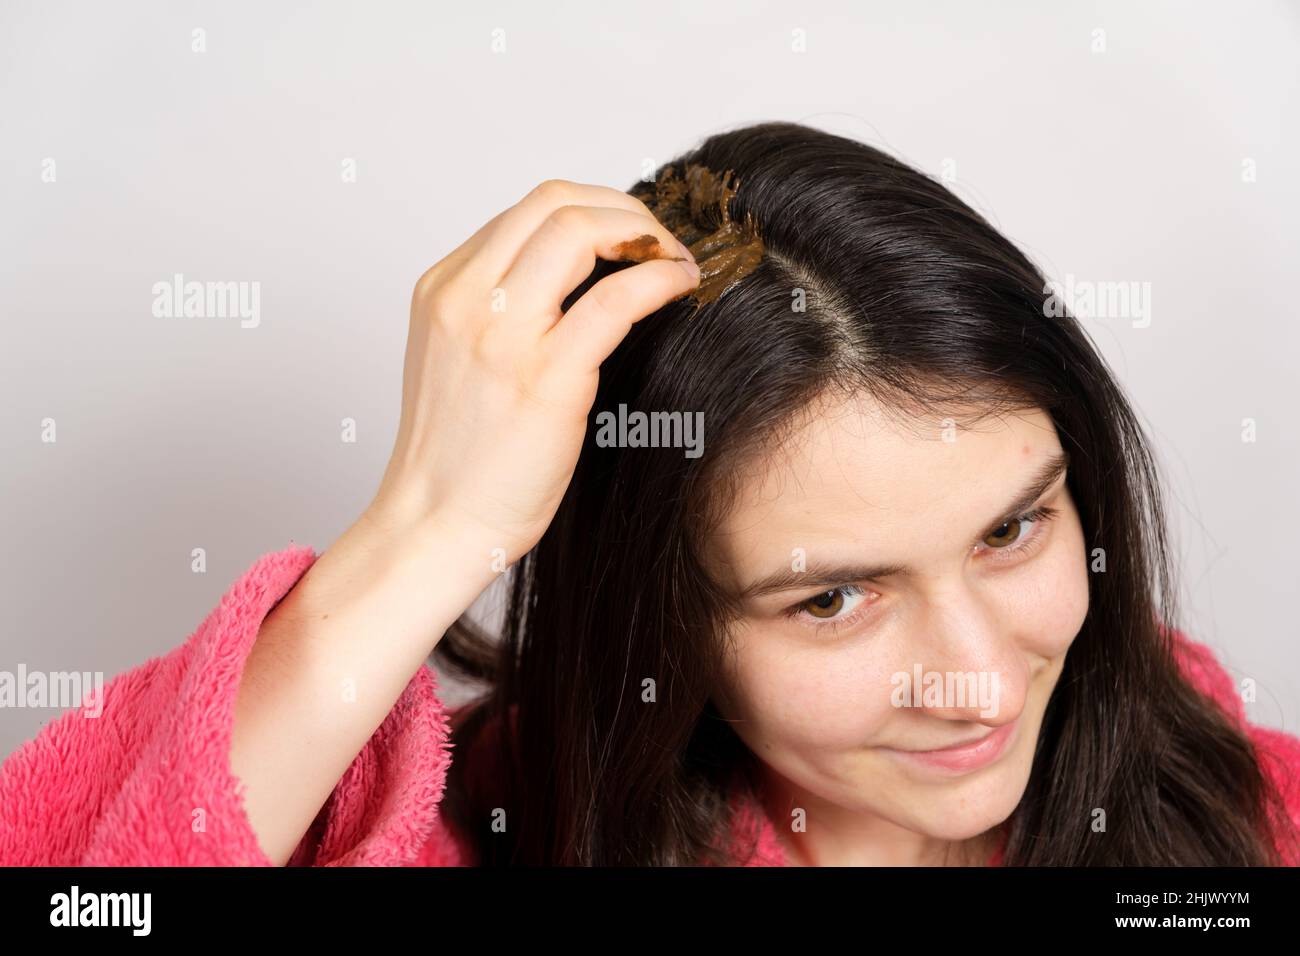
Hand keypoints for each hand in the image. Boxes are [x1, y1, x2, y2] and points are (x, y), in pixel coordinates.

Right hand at [368, 179, 699, 563]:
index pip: (529, 209)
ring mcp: (502, 334)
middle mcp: (466, 298)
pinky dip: (659, 278)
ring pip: (580, 230)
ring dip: (645, 234)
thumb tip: (582, 279)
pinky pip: (615, 299)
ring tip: (676, 261)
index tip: (632, 238)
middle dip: (624, 210)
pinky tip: (680, 286)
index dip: (595, 210)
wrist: (433, 525)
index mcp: (445, 289)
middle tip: (661, 243)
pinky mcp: (544, 377)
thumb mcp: (463, 359)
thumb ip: (504, 311)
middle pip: (556, 202)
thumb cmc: (459, 458)